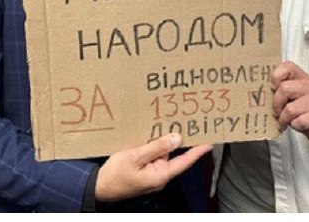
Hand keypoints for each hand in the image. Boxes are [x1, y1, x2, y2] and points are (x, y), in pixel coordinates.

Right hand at [95, 133, 211, 202]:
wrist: (98, 186)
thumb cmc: (115, 175)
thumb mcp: (134, 157)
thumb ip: (156, 147)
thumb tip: (176, 139)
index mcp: (160, 175)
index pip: (184, 162)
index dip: (198, 151)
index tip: (209, 142)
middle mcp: (159, 175)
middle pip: (174, 155)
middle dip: (179, 140)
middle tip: (189, 124)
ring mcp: (152, 173)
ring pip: (162, 154)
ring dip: (163, 141)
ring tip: (167, 123)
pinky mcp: (145, 171)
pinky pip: (154, 156)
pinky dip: (154, 146)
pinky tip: (152, 134)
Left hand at [271, 61, 308, 148]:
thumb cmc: (307, 113)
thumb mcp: (294, 98)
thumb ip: (282, 91)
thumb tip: (262, 92)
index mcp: (304, 78)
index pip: (287, 66)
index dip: (276, 77)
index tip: (273, 90)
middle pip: (284, 89)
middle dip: (276, 104)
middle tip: (277, 112)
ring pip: (290, 108)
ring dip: (284, 119)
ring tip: (286, 121)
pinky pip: (300, 121)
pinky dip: (295, 126)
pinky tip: (298, 126)